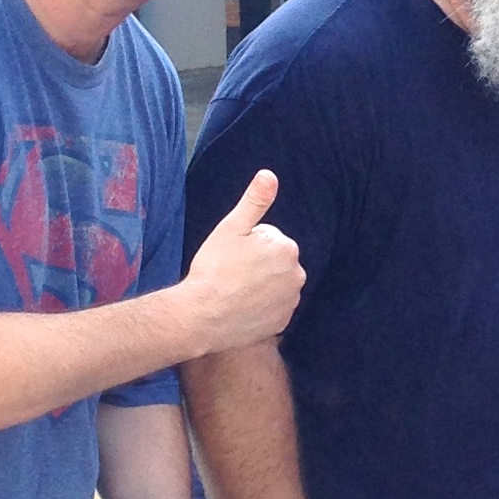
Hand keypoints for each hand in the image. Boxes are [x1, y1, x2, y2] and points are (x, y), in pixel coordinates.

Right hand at [178, 171, 304, 354]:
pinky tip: (240, 309)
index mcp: (287, 249)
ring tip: (234, 292)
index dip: (246, 245)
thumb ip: (255, 201)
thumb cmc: (213, 270)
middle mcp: (297, 276)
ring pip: (274, 286)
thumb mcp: (231, 228)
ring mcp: (291, 302)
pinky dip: (260, 309)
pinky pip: (273, 310)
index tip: (230, 256)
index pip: (268, 239)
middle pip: (274, 262)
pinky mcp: (282, 324)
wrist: (201, 318)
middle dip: (257, 265)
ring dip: (260, 287)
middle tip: (231, 274)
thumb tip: (269, 175)